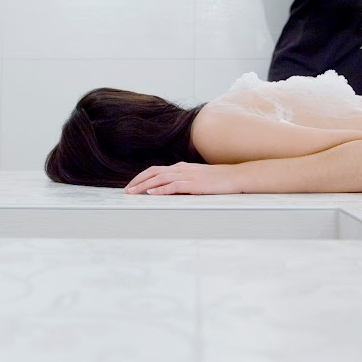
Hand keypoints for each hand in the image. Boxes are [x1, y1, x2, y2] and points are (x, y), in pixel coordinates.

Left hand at [124, 162, 241, 194]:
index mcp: (181, 168)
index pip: (156, 170)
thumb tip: (170, 188)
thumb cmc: (218, 180)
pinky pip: (174, 186)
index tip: (132, 185)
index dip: (142, 177)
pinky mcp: (194, 184)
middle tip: (127, 191)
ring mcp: (187, 176)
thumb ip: (184, 181)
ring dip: (144, 186)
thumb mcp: (197, 178)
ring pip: (160, 178)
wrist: (235, 176)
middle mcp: (181, 169)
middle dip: (138, 181)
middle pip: (154, 172)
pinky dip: (161, 189)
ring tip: (133, 193)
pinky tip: (152, 193)